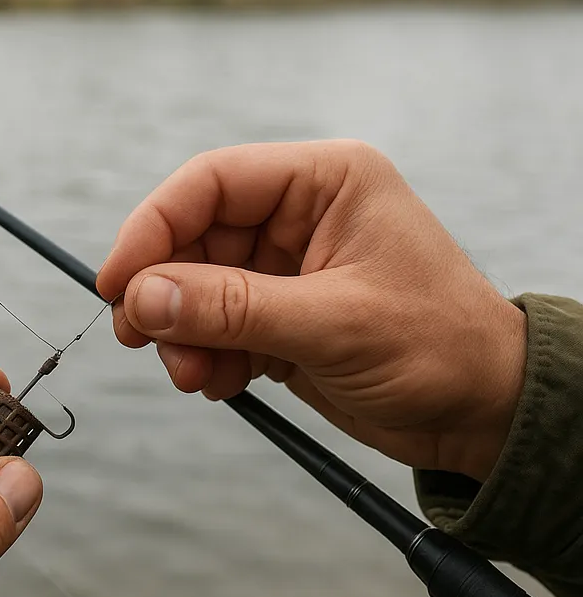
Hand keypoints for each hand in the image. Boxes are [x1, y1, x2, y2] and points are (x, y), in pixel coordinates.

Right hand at [97, 140, 526, 482]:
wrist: (481, 414)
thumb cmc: (437, 349)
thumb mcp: (332, 324)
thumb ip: (231, 307)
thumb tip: (141, 298)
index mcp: (323, 183)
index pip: (211, 183)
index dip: (152, 227)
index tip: (116, 283)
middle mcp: (298, 216)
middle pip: (193, 239)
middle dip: (166, 295)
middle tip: (142, 341)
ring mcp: (285, 270)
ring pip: (196, 288)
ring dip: (183, 335)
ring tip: (195, 377)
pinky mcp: (279, 318)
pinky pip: (215, 328)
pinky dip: (205, 358)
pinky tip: (223, 385)